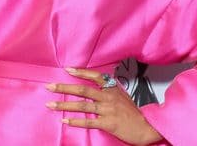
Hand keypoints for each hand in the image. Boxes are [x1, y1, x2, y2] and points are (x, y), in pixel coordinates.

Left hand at [45, 68, 162, 144]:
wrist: (146, 126)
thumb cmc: (133, 112)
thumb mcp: (122, 95)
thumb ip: (109, 90)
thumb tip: (96, 86)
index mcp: (111, 88)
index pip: (93, 76)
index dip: (80, 72)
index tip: (68, 70)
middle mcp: (108, 97)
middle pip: (82, 89)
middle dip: (64, 88)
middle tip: (50, 86)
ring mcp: (107, 110)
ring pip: (82, 105)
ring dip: (65, 105)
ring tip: (51, 105)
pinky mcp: (107, 123)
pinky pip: (88, 121)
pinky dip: (75, 121)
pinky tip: (65, 120)